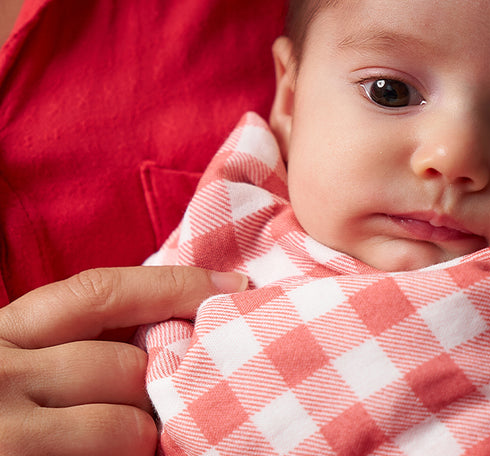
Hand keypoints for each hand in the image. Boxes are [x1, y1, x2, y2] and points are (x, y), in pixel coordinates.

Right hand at [0, 266, 246, 455]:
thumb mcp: (15, 357)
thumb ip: (72, 337)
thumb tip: (171, 315)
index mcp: (1, 334)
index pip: (100, 292)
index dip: (173, 285)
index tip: (231, 284)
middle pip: (123, 365)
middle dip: (155, 383)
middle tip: (168, 393)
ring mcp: (4, 438)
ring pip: (123, 429)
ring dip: (142, 438)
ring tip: (135, 440)